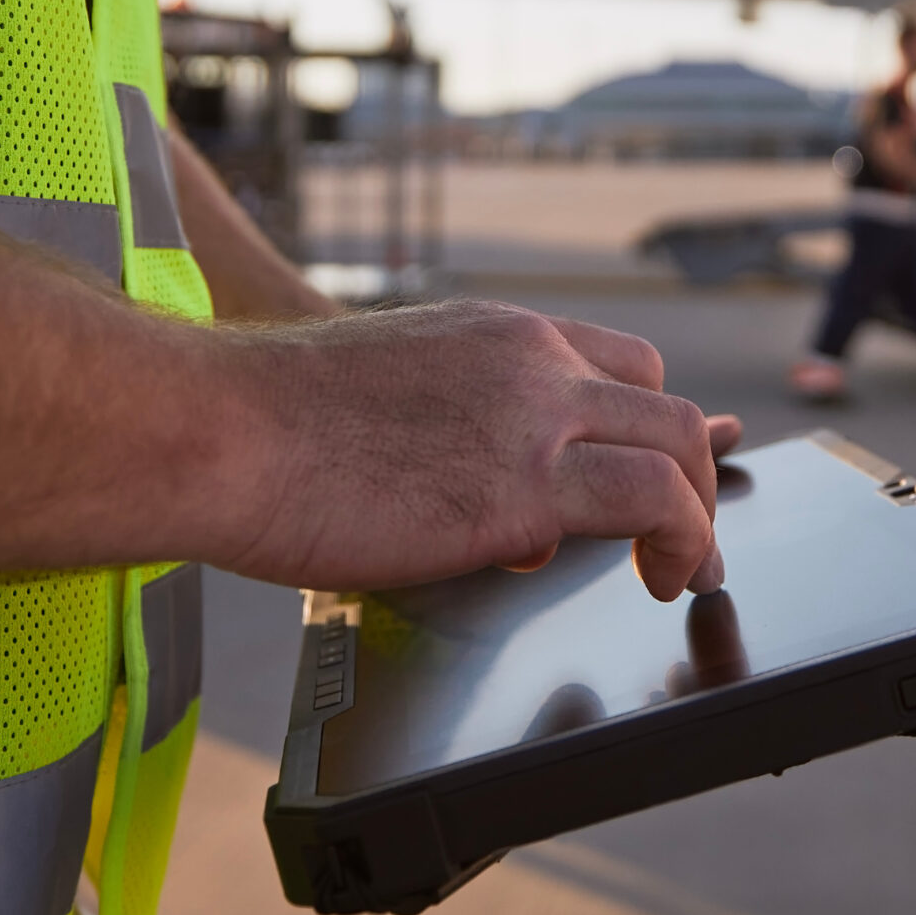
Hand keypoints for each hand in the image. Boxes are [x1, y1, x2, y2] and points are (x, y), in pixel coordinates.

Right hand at [216, 300, 726, 598]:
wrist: (216, 429)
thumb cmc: (264, 426)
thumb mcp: (387, 400)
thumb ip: (455, 434)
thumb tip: (496, 506)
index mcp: (493, 333)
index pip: (617, 360)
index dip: (647, 422)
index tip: (657, 470)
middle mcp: (529, 360)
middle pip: (663, 402)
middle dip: (690, 471)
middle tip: (684, 530)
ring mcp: (533, 415)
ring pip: (677, 446)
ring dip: (699, 514)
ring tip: (688, 568)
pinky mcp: (524, 485)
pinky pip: (651, 502)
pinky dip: (682, 541)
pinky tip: (663, 581)